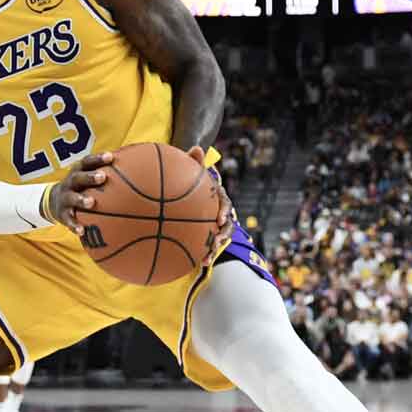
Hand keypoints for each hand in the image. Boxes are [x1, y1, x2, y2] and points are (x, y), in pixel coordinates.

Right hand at [45, 152, 114, 236]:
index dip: (98, 158)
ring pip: (71, 198)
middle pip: (78, 177)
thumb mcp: (87, 177)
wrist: (54, 201)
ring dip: (81, 199)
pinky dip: (74, 225)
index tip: (110, 157)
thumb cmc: (81, 187)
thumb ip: (106, 174)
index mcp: (78, 172)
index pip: (87, 162)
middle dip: (89, 177)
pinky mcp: (62, 214)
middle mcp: (70, 183)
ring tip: (91, 202)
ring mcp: (65, 198)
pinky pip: (68, 220)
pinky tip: (82, 231)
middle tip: (103, 177)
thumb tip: (136, 168)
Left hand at [185, 145, 233, 265]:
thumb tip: (197, 148)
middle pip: (226, 225)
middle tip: (216, 243)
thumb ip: (193, 160)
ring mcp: (214, 223)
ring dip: (214, 249)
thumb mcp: (190, 169)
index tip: (220, 220)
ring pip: (219, 238)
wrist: (186, 188)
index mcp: (216, 196)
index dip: (223, 211)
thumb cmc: (188, 177)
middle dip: (222, 235)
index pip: (224, 202)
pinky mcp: (206, 232)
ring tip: (206, 259)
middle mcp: (218, 210)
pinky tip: (193, 263)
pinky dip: (202, 253)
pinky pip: (207, 244)